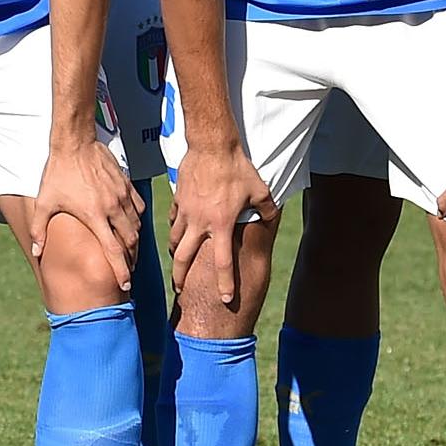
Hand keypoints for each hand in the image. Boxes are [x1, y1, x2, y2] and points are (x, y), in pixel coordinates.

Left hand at [36, 133, 142, 294]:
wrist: (75, 144)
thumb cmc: (58, 173)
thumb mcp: (45, 202)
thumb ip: (40, 229)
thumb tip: (36, 252)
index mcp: (95, 216)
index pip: (113, 250)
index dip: (121, 270)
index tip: (125, 284)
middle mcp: (112, 208)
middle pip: (130, 241)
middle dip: (131, 259)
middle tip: (127, 269)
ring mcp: (122, 196)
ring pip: (137, 225)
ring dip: (135, 241)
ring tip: (130, 251)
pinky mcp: (126, 185)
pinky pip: (138, 208)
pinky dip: (137, 220)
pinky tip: (132, 225)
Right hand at [169, 138, 271, 309]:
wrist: (211, 145)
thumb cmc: (237, 168)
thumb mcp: (259, 190)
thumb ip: (267, 208)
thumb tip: (272, 217)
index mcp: (221, 225)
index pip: (222, 263)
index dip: (225, 283)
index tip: (226, 299)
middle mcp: (200, 223)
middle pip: (183, 258)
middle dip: (180, 278)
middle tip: (180, 289)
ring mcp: (186, 211)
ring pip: (174, 240)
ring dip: (175, 254)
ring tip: (177, 262)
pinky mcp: (178, 199)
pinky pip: (173, 219)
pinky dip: (174, 229)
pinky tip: (177, 231)